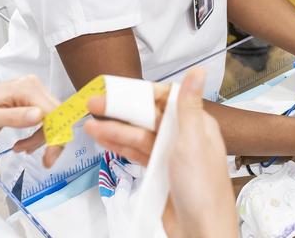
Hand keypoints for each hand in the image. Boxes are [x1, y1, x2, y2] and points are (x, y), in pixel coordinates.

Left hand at [0, 75, 62, 166]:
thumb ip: (14, 117)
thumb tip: (39, 115)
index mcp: (26, 88)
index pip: (54, 112)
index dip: (56, 136)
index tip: (49, 157)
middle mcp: (33, 86)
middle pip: (57, 116)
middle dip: (49, 139)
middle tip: (40, 159)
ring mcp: (33, 92)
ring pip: (52, 120)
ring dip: (41, 139)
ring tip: (22, 149)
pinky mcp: (31, 100)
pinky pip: (45, 119)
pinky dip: (38, 134)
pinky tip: (25, 144)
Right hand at [78, 69, 235, 237]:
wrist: (201, 231)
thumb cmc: (203, 190)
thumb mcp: (193, 142)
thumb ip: (189, 106)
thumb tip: (198, 72)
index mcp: (197, 124)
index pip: (166, 98)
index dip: (140, 92)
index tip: (117, 88)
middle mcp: (184, 137)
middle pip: (148, 116)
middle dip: (121, 110)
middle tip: (94, 104)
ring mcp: (170, 155)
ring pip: (138, 136)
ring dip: (115, 130)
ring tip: (90, 126)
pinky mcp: (160, 173)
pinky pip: (137, 154)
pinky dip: (120, 147)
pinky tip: (104, 141)